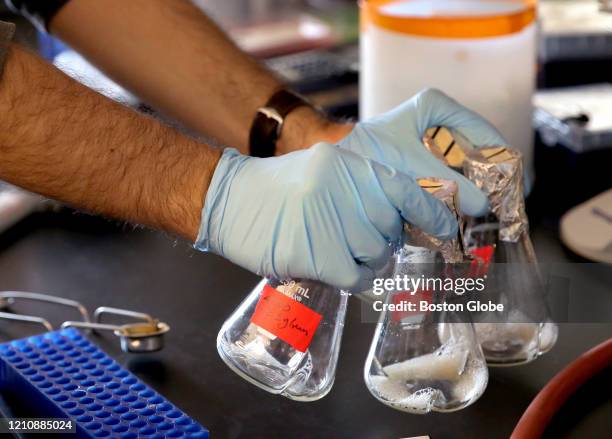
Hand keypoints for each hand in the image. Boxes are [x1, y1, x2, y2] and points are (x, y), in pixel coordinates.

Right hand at [196, 143, 456, 290]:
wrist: (227, 199)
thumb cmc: (278, 190)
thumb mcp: (324, 171)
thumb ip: (362, 187)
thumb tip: (403, 217)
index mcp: (347, 164)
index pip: (405, 190)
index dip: (431, 212)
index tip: (445, 227)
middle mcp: (341, 188)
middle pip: (390, 228)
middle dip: (382, 239)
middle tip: (359, 238)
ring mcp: (327, 221)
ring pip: (376, 254)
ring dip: (364, 258)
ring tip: (336, 248)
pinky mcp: (315, 254)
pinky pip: (357, 277)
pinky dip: (353, 277)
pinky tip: (333, 266)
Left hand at [337, 88, 509, 216]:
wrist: (337, 161)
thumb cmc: (369, 154)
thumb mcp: (412, 166)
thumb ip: (448, 184)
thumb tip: (482, 206)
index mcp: (436, 106)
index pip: (482, 131)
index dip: (501, 157)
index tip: (514, 181)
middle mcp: (436, 116)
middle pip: (474, 147)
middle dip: (488, 174)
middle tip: (505, 199)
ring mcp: (428, 135)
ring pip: (461, 161)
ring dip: (473, 184)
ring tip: (489, 207)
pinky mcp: (421, 154)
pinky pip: (446, 171)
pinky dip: (455, 188)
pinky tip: (464, 205)